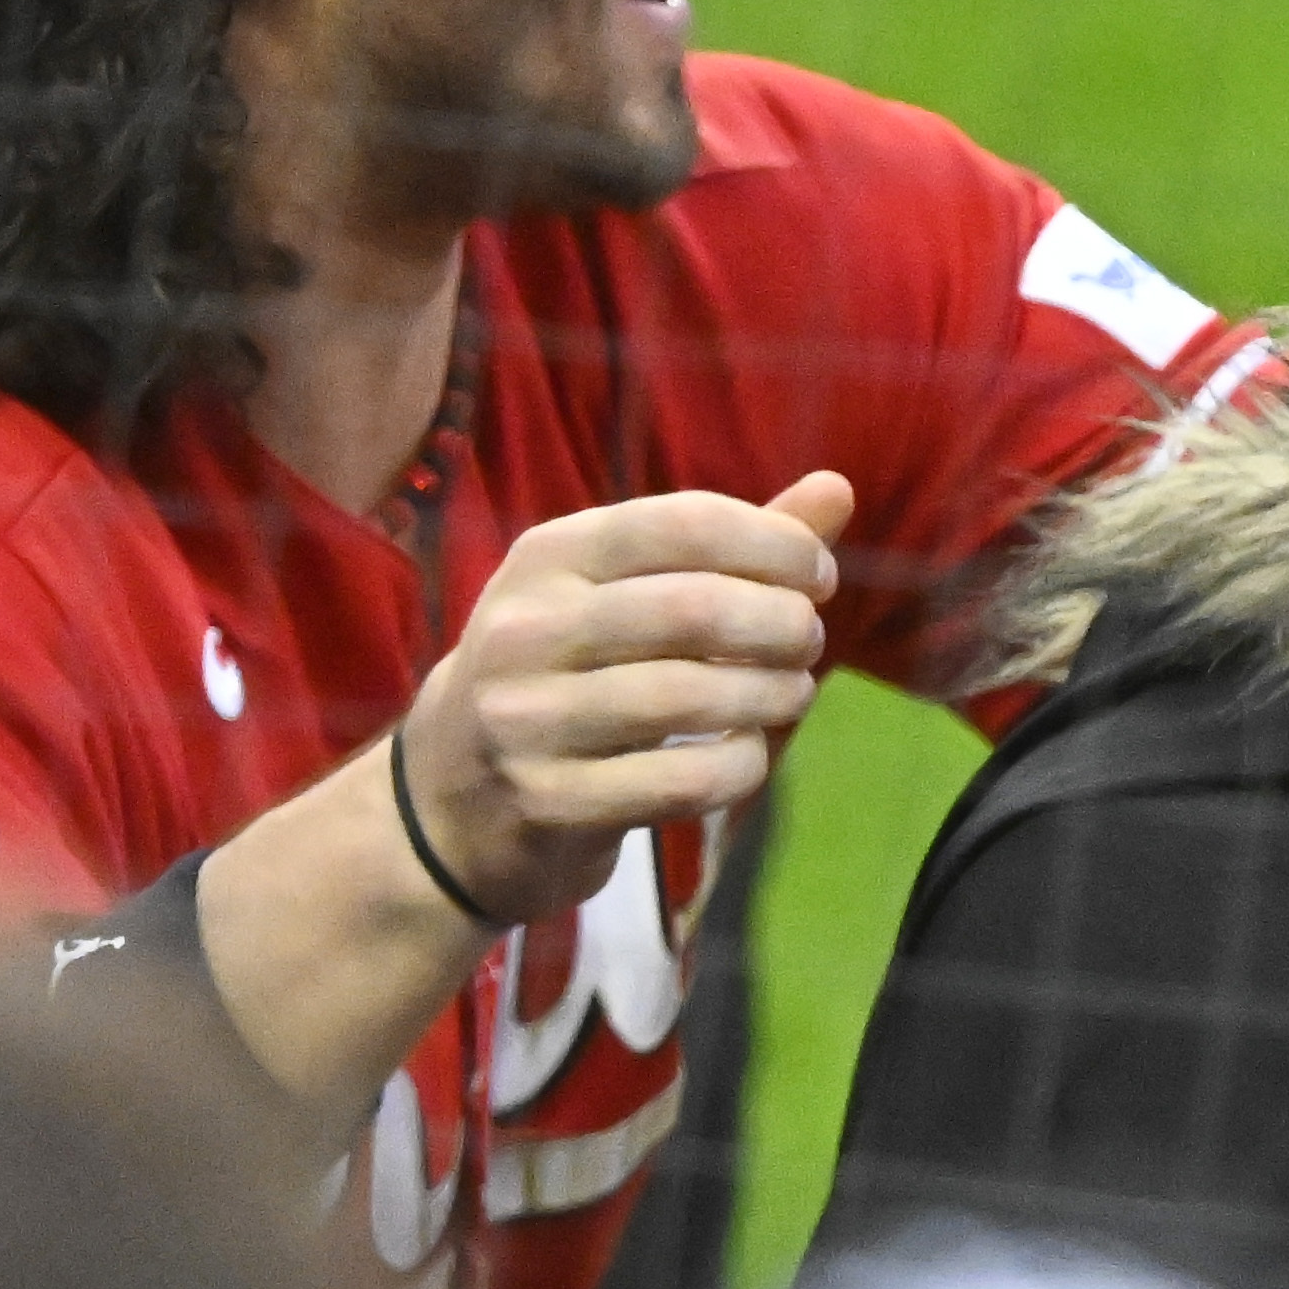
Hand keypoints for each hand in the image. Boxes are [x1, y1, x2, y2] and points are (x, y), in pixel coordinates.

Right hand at [395, 473, 849, 918]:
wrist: (450, 796)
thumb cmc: (568, 671)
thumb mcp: (622, 591)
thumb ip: (729, 544)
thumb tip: (838, 487)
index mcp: (549, 556)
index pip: (685, 523)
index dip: (777, 545)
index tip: (819, 575)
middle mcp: (526, 629)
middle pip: (697, 610)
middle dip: (784, 624)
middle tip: (807, 641)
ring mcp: (527, 720)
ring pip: (693, 694)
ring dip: (774, 694)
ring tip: (790, 693)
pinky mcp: (548, 801)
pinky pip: (683, 780)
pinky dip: (742, 765)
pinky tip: (748, 753)